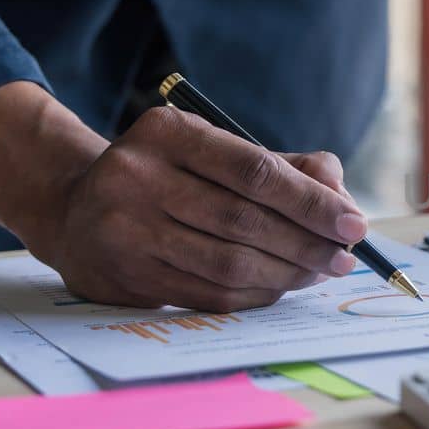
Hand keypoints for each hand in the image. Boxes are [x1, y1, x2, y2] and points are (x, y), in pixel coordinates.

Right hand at [29, 107, 366, 310]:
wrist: (75, 206)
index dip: (310, 201)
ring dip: (287, 274)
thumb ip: (285, 167)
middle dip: (307, 243)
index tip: (353, 223)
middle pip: (244, 221)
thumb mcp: (215, 151)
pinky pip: (208, 295)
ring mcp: (123, 230)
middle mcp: (136, 176)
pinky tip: (281, 287)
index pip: (254, 170)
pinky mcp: (122, 277)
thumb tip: (341, 197)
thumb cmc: (169, 176)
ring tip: (319, 272)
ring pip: (228, 264)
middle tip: (344, 256)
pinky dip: (256, 295)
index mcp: (166, 132)